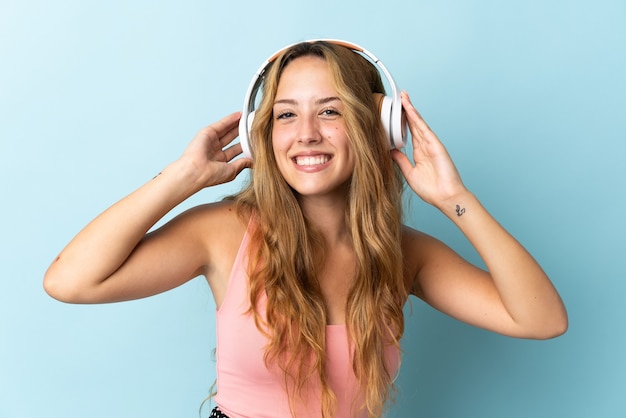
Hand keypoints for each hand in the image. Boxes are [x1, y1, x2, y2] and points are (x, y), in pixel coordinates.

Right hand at [180, 112, 251, 187]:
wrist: (196, 172)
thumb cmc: (211, 175)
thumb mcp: (232, 171)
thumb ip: (242, 164)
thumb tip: (252, 162)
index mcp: (220, 162)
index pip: (235, 150)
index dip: (244, 145)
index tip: (255, 140)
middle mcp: (215, 151)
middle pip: (231, 139)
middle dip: (241, 132)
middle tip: (252, 126)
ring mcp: (211, 141)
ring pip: (227, 130)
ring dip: (237, 124)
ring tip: (247, 118)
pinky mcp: (207, 133)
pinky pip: (221, 124)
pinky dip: (230, 119)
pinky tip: (239, 115)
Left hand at [391, 92, 466, 207]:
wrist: (445, 197)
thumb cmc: (431, 190)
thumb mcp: (410, 174)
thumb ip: (401, 161)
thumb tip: (391, 151)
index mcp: (419, 153)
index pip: (409, 133)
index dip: (403, 122)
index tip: (396, 112)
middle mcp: (425, 146)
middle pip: (414, 124)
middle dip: (407, 110)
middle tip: (399, 96)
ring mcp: (431, 144)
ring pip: (418, 123)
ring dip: (410, 109)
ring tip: (403, 96)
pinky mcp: (435, 145)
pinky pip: (424, 129)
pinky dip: (416, 118)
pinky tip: (410, 109)